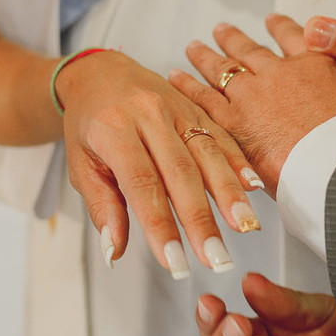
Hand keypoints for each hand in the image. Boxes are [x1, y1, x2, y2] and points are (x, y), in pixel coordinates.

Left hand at [55, 50, 262, 276]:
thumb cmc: (88, 125)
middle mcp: (149, 114)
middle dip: (201, 220)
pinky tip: (254, 187)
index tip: (174, 263)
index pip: (142, 184)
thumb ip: (102, 208)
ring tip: (245, 227)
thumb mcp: (81, 165)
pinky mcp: (196, 107)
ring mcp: (177, 107)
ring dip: (229, 193)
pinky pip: (221, 135)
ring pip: (208, 152)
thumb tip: (115, 251)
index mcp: (113, 129)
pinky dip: (238, 162)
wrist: (99, 72)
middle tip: (217, 259)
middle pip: (181, 172)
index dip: (161, 226)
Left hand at [169, 21, 335, 189]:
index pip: (299, 39)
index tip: (275, 20)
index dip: (286, 28)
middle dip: (234, 38)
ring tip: (192, 47)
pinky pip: (204, 97)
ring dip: (206, 56)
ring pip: (223, 68)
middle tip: (220, 29)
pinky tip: (175, 77)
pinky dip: (187, 85)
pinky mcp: (236, 122)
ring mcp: (256, 95)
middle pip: (251, 49)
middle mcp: (283, 73)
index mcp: (319, 67)